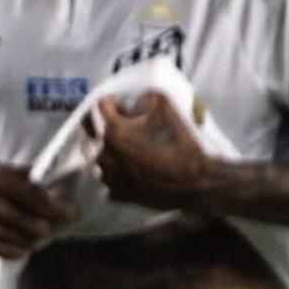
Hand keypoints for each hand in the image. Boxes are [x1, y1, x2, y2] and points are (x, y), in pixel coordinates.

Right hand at [0, 158, 72, 258]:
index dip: (58, 208)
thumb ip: (22, 174)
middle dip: (49, 225)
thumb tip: (54, 179)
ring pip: (21, 239)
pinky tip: (22, 244)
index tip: (72, 212)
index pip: (36, 198)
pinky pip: (4, 251)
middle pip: (33, 223)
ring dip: (34, 238)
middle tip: (57, 225)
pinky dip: (18, 249)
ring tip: (40, 235)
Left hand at [91, 88, 221, 213]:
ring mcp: (108, 177)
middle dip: (105, 127)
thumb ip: (150, 97)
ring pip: (99, 158)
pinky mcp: (116, 193)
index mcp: (114, 132)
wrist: (194, 182)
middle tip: (122, 126)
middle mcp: (105, 155)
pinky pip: (109, 179)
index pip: (101, 107)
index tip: (119, 105)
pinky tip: (132, 168)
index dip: (112, 103)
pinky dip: (117, 172)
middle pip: (94, 134)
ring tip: (128, 148)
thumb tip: (142, 95)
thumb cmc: (180, 147)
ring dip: (109, 150)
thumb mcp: (168, 110)